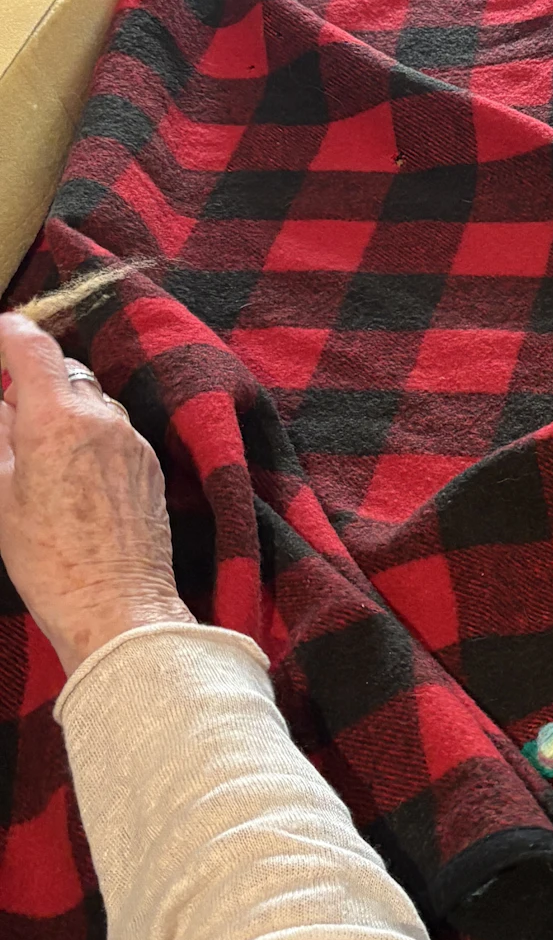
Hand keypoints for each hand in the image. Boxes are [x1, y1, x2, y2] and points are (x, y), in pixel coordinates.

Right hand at [0, 315, 190, 678]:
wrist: (116, 606)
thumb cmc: (47, 558)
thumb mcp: (0, 493)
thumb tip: (4, 403)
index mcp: (57, 418)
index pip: (32, 347)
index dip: (8, 333)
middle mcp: (102, 418)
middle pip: (65, 372)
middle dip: (34, 381)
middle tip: (8, 415)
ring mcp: (132, 440)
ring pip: (92, 401)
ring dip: (65, 410)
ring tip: (39, 454)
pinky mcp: (150, 465)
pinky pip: (114, 431)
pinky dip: (90, 435)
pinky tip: (73, 476)